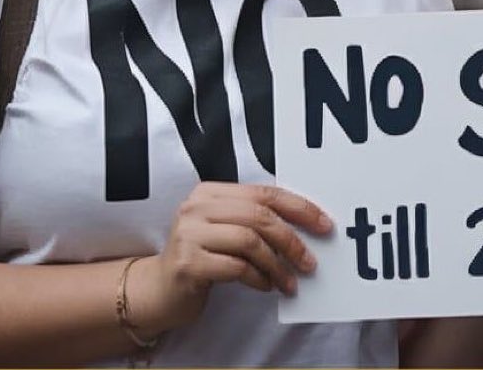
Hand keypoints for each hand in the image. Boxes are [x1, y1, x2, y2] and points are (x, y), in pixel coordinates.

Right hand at [131, 182, 333, 333]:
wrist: (158, 291)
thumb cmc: (202, 258)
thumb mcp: (225, 230)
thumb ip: (254, 220)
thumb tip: (307, 226)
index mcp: (210, 192)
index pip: (264, 192)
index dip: (299, 207)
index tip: (323, 224)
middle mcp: (196, 207)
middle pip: (259, 216)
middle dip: (291, 240)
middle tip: (309, 262)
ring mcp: (188, 234)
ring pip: (249, 242)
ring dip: (277, 265)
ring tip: (289, 281)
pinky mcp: (188, 263)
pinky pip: (236, 267)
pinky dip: (258, 278)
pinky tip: (266, 286)